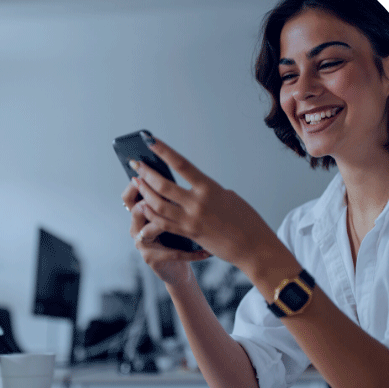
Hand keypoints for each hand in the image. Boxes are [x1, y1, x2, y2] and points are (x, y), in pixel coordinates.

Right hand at [121, 178, 210, 285]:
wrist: (177, 268)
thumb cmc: (177, 238)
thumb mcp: (173, 216)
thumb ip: (171, 200)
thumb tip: (182, 178)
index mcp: (140, 215)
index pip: (128, 197)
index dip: (135, 186)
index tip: (151, 175)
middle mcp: (136, 229)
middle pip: (136, 210)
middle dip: (151, 199)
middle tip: (170, 196)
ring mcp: (143, 245)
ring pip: (149, 230)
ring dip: (166, 224)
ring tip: (185, 221)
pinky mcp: (152, 259)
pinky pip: (171, 253)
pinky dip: (191, 253)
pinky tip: (206, 252)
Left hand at [128, 135, 279, 272]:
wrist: (253, 247)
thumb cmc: (245, 219)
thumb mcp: (228, 197)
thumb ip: (207, 190)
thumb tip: (190, 187)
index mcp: (209, 188)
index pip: (182, 164)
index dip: (164, 151)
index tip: (150, 141)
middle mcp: (197, 204)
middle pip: (163, 186)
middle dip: (146, 173)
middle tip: (135, 164)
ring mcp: (191, 221)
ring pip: (158, 205)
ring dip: (145, 192)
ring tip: (137, 182)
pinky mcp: (188, 234)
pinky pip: (163, 223)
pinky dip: (150, 213)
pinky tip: (143, 205)